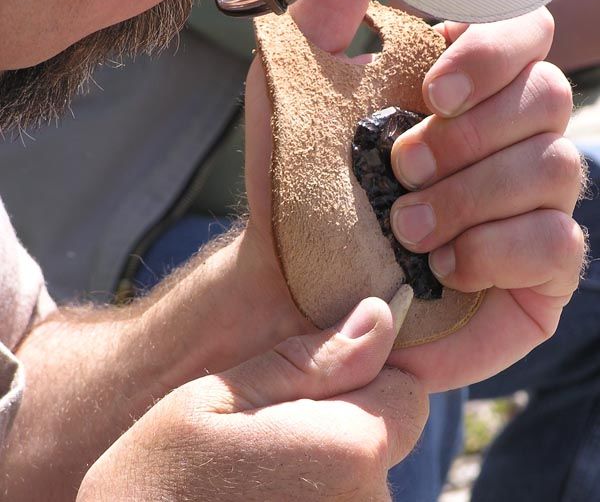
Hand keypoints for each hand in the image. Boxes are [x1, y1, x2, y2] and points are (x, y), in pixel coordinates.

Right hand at [77, 299, 426, 500]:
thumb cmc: (163, 477)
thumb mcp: (225, 397)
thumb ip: (310, 360)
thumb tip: (381, 316)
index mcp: (351, 448)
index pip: (405, 389)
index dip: (361, 375)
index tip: (307, 384)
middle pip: (387, 431)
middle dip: (342, 418)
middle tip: (269, 429)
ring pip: (367, 470)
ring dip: (327, 460)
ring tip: (262, 468)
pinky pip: (348, 500)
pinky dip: (318, 492)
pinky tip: (269, 495)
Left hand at [244, 6, 585, 393]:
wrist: (296, 285)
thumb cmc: (299, 191)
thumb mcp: (295, 97)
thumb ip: (325, 21)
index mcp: (464, 98)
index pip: (526, 37)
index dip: (494, 50)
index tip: (435, 89)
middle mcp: (507, 145)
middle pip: (548, 98)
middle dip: (467, 137)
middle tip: (402, 170)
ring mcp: (529, 208)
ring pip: (556, 168)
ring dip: (470, 197)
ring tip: (404, 228)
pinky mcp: (536, 272)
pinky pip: (557, 244)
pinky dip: (493, 252)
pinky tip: (441, 268)